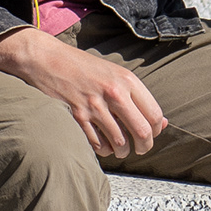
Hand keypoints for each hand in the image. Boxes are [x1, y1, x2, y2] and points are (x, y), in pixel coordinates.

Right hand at [0, 28, 168, 157]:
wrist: (47, 59)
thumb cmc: (84, 67)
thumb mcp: (115, 73)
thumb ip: (137, 97)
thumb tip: (162, 123)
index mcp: (127, 80)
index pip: (154, 115)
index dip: (156, 130)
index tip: (150, 134)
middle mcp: (114, 93)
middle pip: (141, 132)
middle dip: (144, 146)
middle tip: (140, 149)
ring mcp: (94, 106)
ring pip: (120, 142)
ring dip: (122, 151)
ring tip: (120, 149)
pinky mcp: (77, 117)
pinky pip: (98, 144)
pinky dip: (104, 150)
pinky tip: (103, 145)